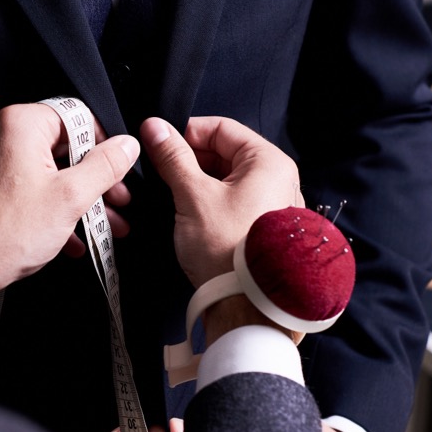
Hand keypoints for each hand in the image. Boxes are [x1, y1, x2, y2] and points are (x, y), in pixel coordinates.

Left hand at [0, 103, 139, 289]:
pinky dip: (48, 204)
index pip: (76, 118)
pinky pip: (25, 184)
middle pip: (62, 146)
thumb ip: (104, 166)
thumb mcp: (71, 197)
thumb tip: (126, 146)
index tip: (118, 169)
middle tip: (117, 201)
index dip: (104, 145)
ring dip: (76, 198)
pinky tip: (71, 236)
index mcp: (19, 124)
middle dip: (94, 180)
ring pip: (46, 170)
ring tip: (102, 225)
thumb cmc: (7, 231)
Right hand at [140, 116, 301, 288]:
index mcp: (269, 162)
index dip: (185, 132)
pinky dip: (207, 201)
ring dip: (194, 181)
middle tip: (158, 171)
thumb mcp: (193, 195)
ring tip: (170, 194)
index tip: (157, 143)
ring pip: (224, 179)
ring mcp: (271, 205)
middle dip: (188, 159)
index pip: (221, 128)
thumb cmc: (227, 249)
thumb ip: (172, 157)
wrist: (245, 305)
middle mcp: (277, 180)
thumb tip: (155, 127)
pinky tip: (187, 213)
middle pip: (223, 153)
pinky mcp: (259, 228)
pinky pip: (230, 201)